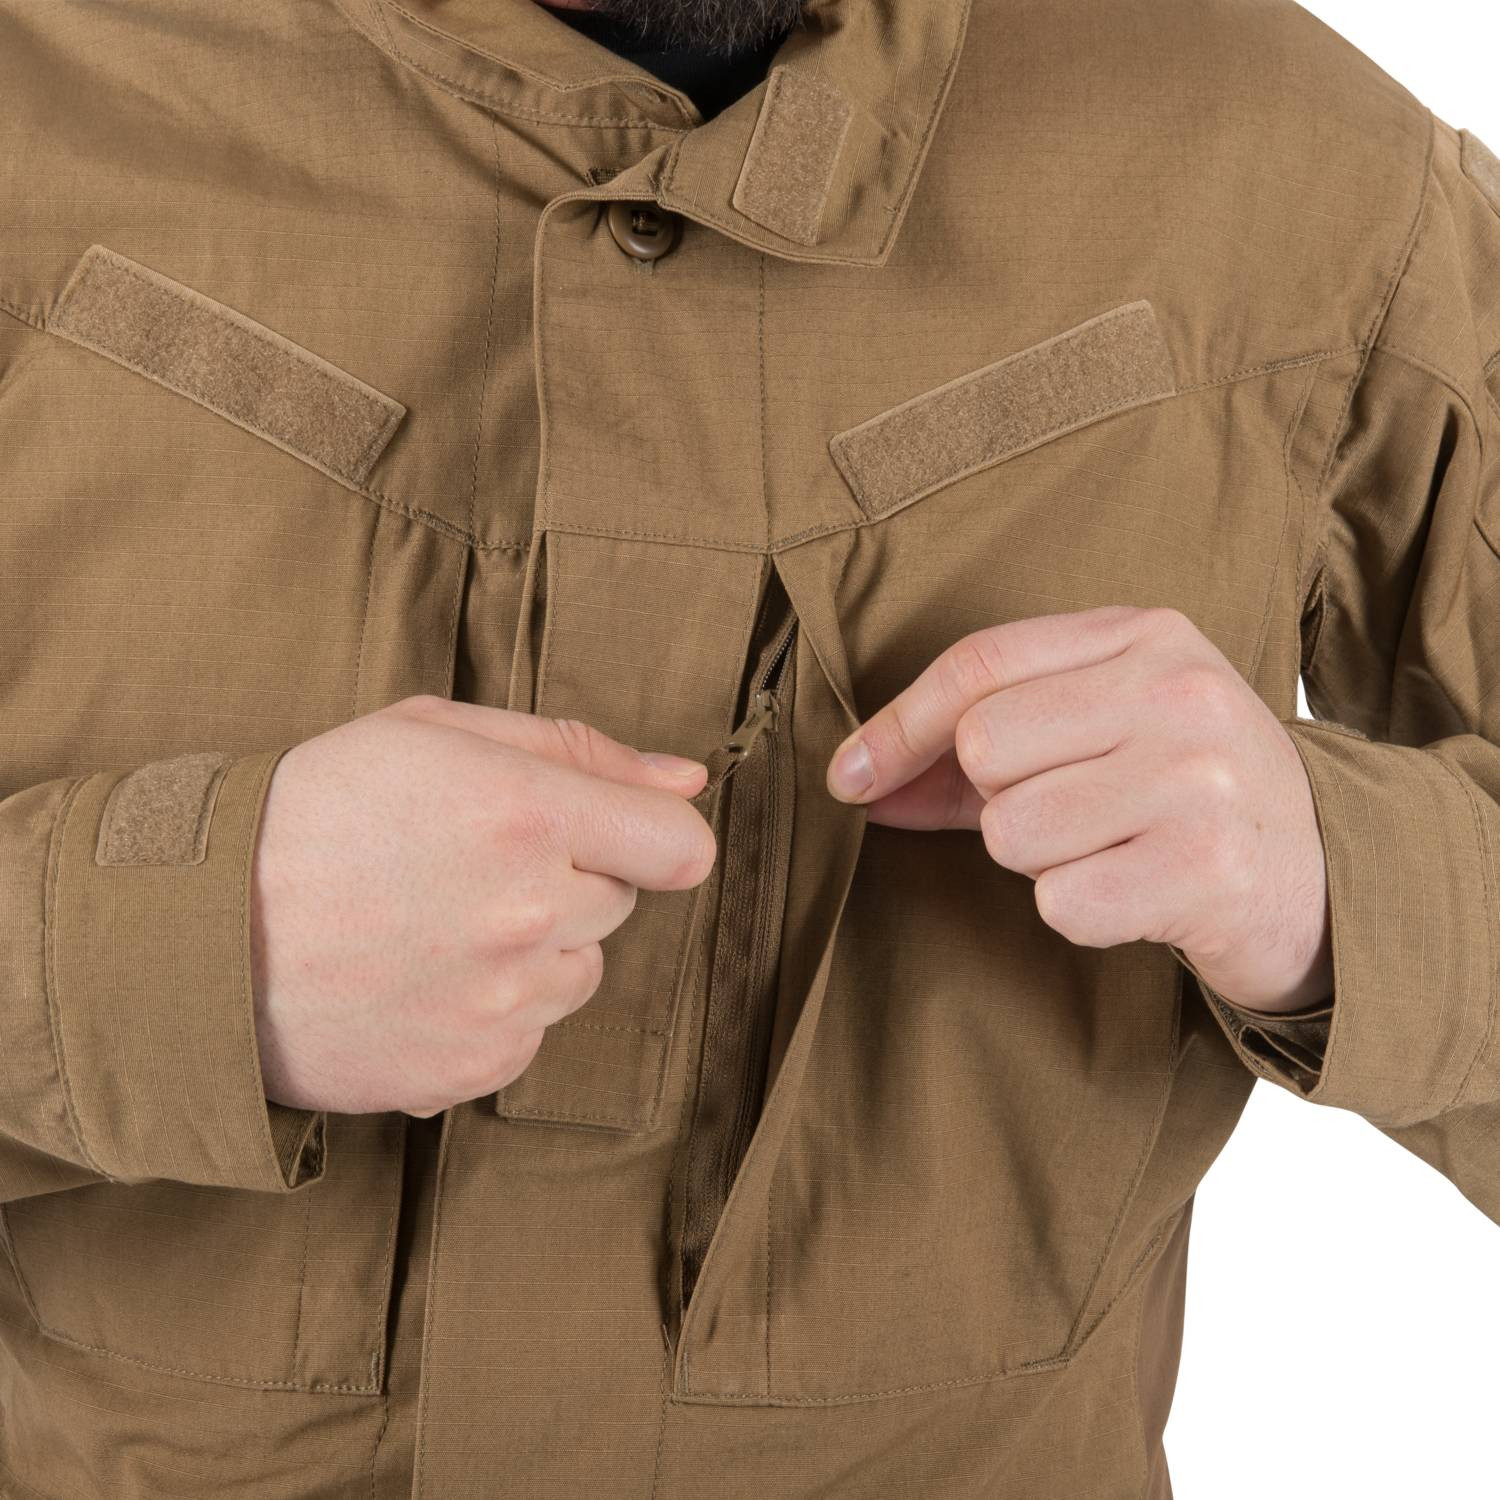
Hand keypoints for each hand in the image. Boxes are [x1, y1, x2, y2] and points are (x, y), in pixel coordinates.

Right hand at [249, 695, 715, 1116]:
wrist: (199, 930)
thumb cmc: (317, 808)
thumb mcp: (435, 731)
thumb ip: (576, 749)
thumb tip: (687, 781)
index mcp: (525, 813)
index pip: (680, 847)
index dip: (656, 835)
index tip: (620, 832)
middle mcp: (526, 915)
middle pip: (619, 904)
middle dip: (568, 880)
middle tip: (472, 864)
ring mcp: (499, 1003)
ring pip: (578, 973)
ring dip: (536, 949)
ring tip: (438, 924)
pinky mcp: (470, 1070)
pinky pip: (531, 1035)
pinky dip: (495, 1011)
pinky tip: (422, 980)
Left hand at [826, 606, 1332, 1012]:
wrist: (1323, 876)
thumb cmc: (1183, 795)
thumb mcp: (1099, 733)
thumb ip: (976, 752)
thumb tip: (856, 781)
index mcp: (1146, 636)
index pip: (980, 665)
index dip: (896, 726)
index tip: (849, 778)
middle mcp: (1178, 692)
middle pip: (984, 745)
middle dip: (996, 800)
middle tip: (1066, 814)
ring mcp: (1199, 777)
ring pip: (1013, 830)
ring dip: (1039, 860)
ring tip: (1110, 849)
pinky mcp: (1208, 868)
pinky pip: (1061, 900)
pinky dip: (1080, 911)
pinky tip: (1135, 893)